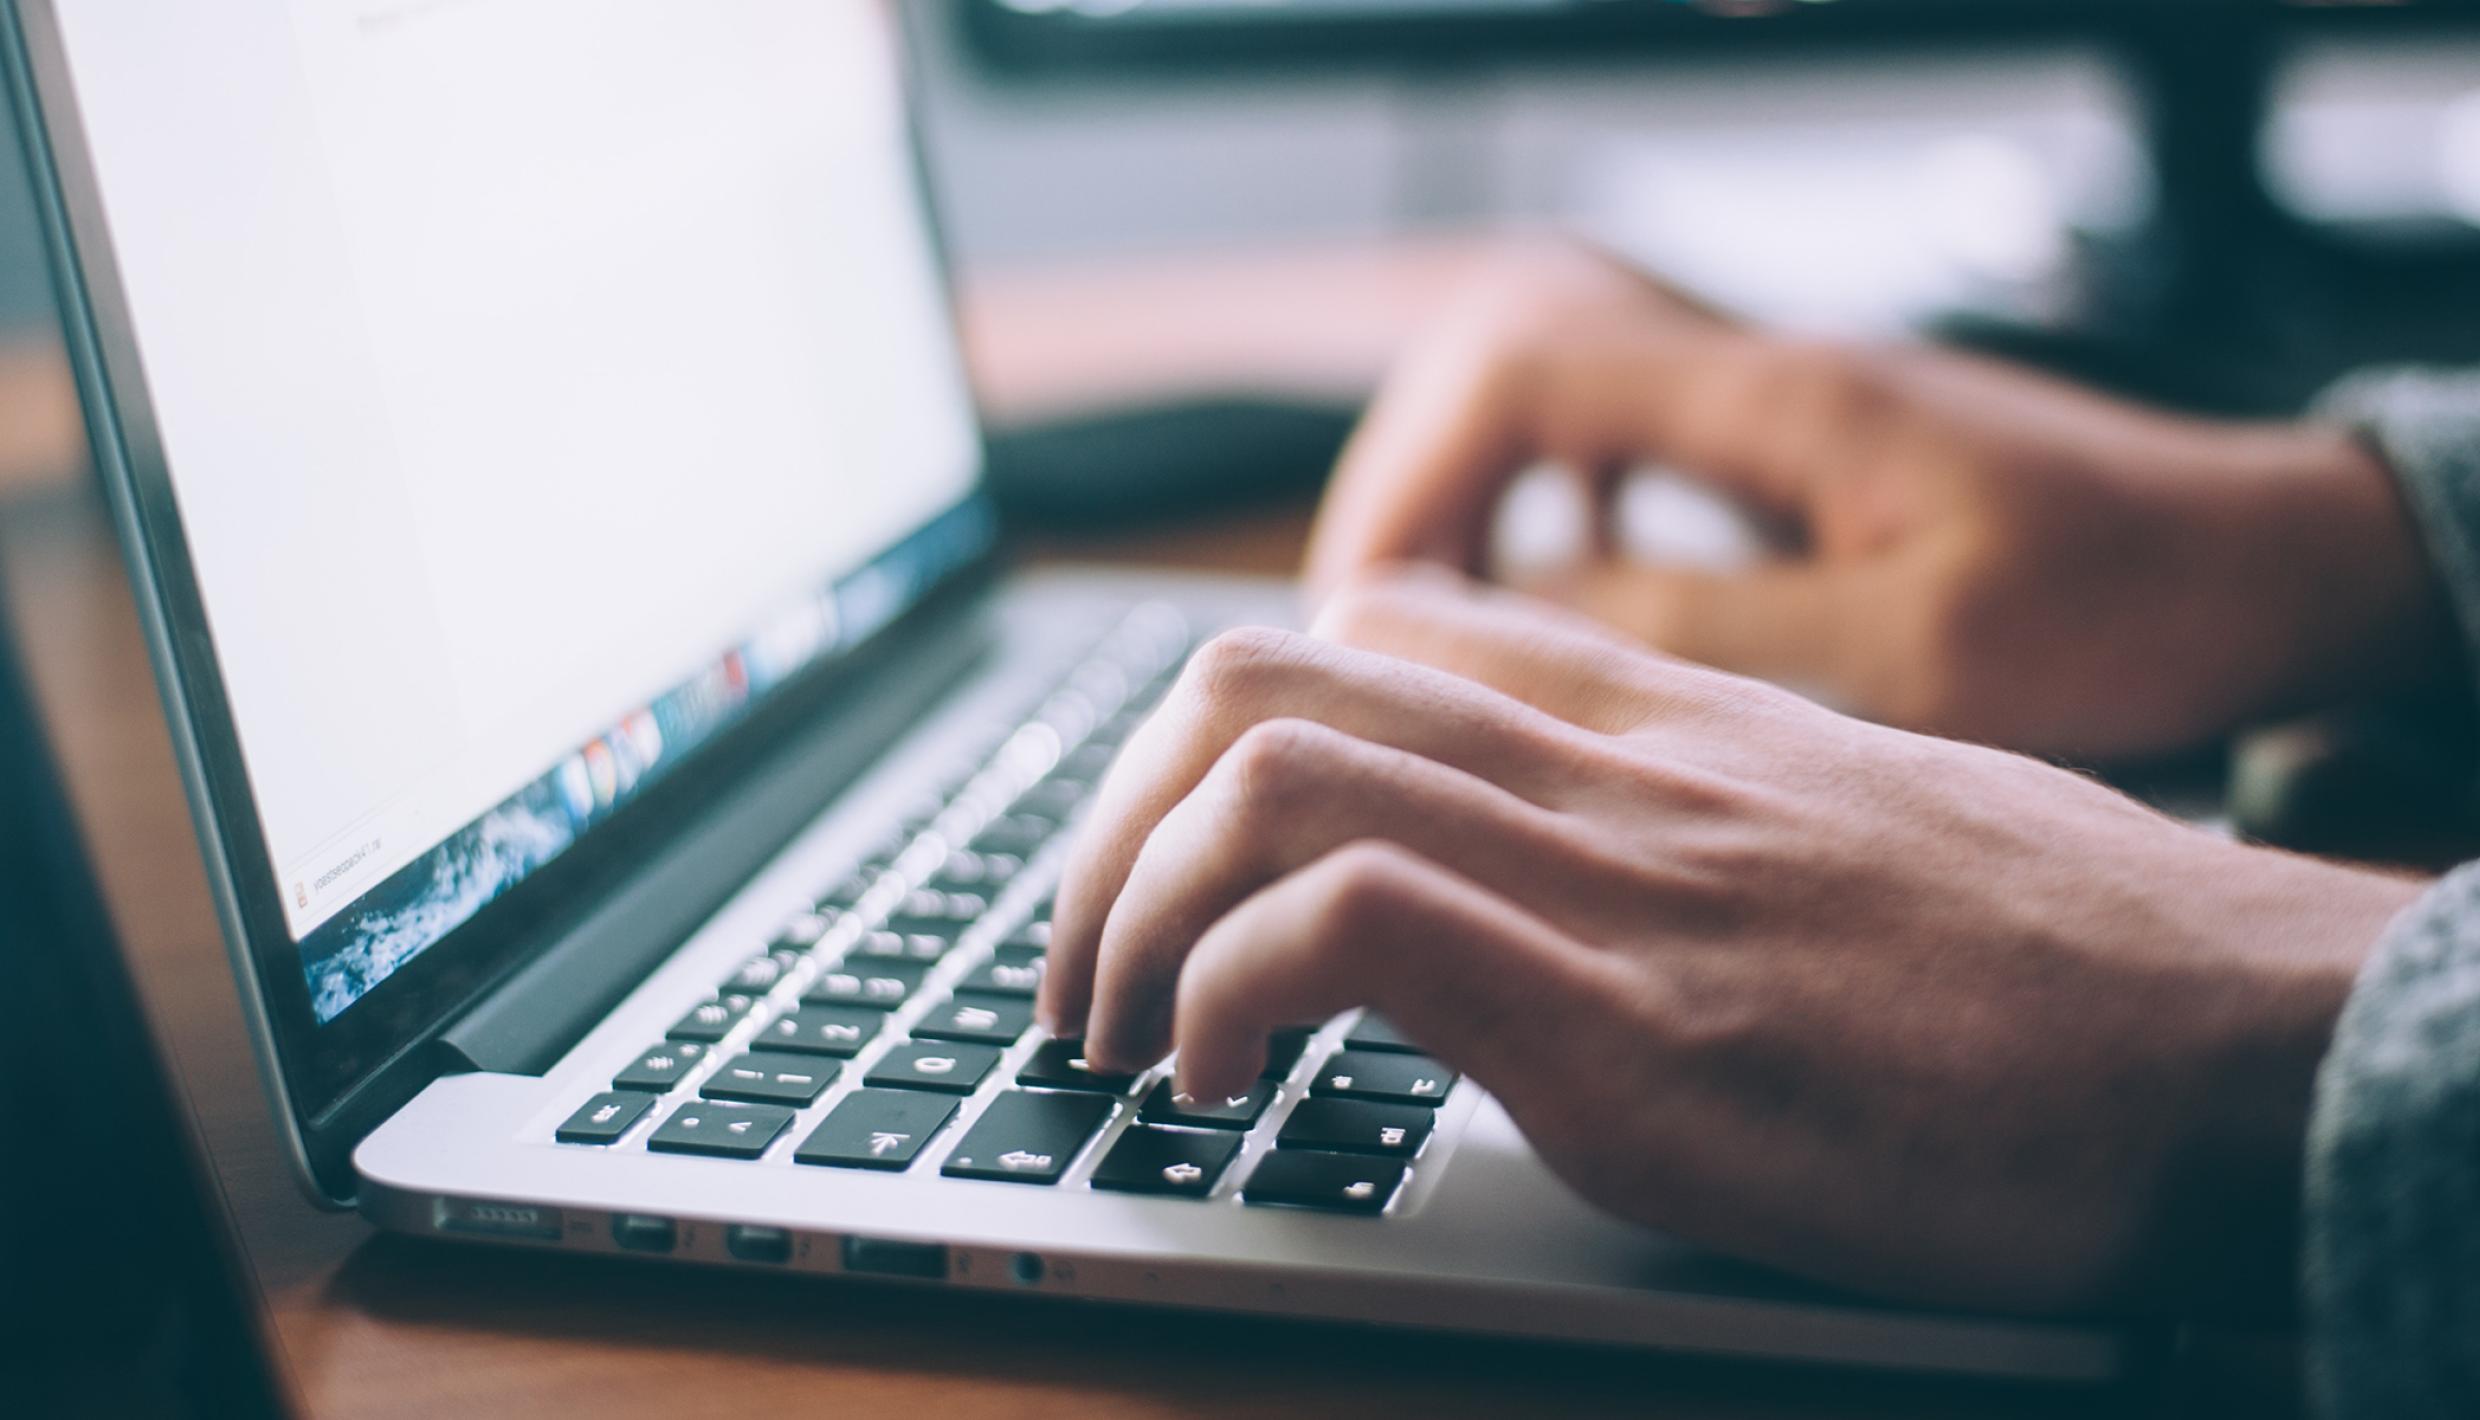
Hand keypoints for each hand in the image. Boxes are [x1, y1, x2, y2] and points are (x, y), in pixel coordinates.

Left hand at [1039, 572, 2422, 1312]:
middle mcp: (1608, 769)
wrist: (2241, 1041)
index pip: (1366, 627)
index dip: (1209, 733)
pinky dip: (1224, 993)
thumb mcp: (1848, 824)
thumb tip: (1565, 863)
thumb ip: (1688, 808)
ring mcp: (1613, 884)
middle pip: (1256, 677)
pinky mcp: (1633, 1027)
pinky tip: (1220, 1088)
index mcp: (1653, 722)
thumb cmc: (2060, 961)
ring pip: (1264, 771)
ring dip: (1127, 910)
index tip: (1168, 856)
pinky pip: (1346, 923)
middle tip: (1083, 968)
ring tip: (1119, 1039)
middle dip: (1108, 824)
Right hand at [1305, 241, 2449, 759]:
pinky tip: (1551, 611)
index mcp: (1777, 400)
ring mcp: (1776, 414)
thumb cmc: (2128, 603)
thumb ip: (1707, 629)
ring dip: (1474, 511)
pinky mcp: (1799, 462)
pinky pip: (1623, 461)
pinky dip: (1553, 525)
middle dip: (1412, 495)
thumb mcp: (1913, 652)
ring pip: (1555, 414)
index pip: (1520, 370)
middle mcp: (1760, 381)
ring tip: (1431, 635)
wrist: (2267, 564)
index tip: (1367, 609)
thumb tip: (1519, 622)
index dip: (1412, 481)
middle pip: (1506, 373)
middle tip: (1369, 636)